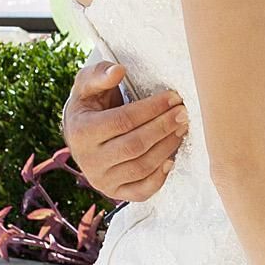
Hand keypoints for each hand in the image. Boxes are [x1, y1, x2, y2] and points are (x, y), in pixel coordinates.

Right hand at [62, 59, 189, 202]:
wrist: (80, 134)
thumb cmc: (90, 104)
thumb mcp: (87, 84)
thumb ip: (100, 74)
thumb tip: (118, 71)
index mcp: (81, 132)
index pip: (123, 121)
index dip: (151, 109)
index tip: (173, 97)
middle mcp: (89, 160)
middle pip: (135, 146)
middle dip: (163, 127)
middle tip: (183, 113)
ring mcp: (101, 180)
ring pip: (141, 168)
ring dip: (167, 148)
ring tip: (181, 129)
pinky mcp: (114, 192)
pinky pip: (141, 191)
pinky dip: (159, 178)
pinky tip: (172, 158)